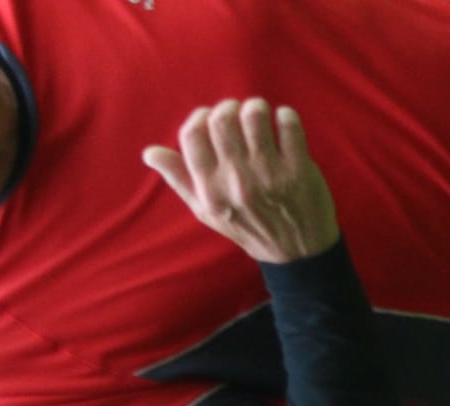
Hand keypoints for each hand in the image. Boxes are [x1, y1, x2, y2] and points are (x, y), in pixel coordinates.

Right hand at [143, 100, 339, 263]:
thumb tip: (150, 153)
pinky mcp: (299, 171)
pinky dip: (286, 117)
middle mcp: (237, 181)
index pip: (192, 135)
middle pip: (221, 120)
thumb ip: (179, 179)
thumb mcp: (207, 211)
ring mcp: (269, 175)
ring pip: (254, 117)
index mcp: (210, 188)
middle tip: (238, 112)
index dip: (200, 117)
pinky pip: (289, 126)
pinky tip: (283, 123)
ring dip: (255, 107)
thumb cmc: (247, 228)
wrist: (296, 253)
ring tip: (259, 114)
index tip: (212, 119)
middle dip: (229, 107)